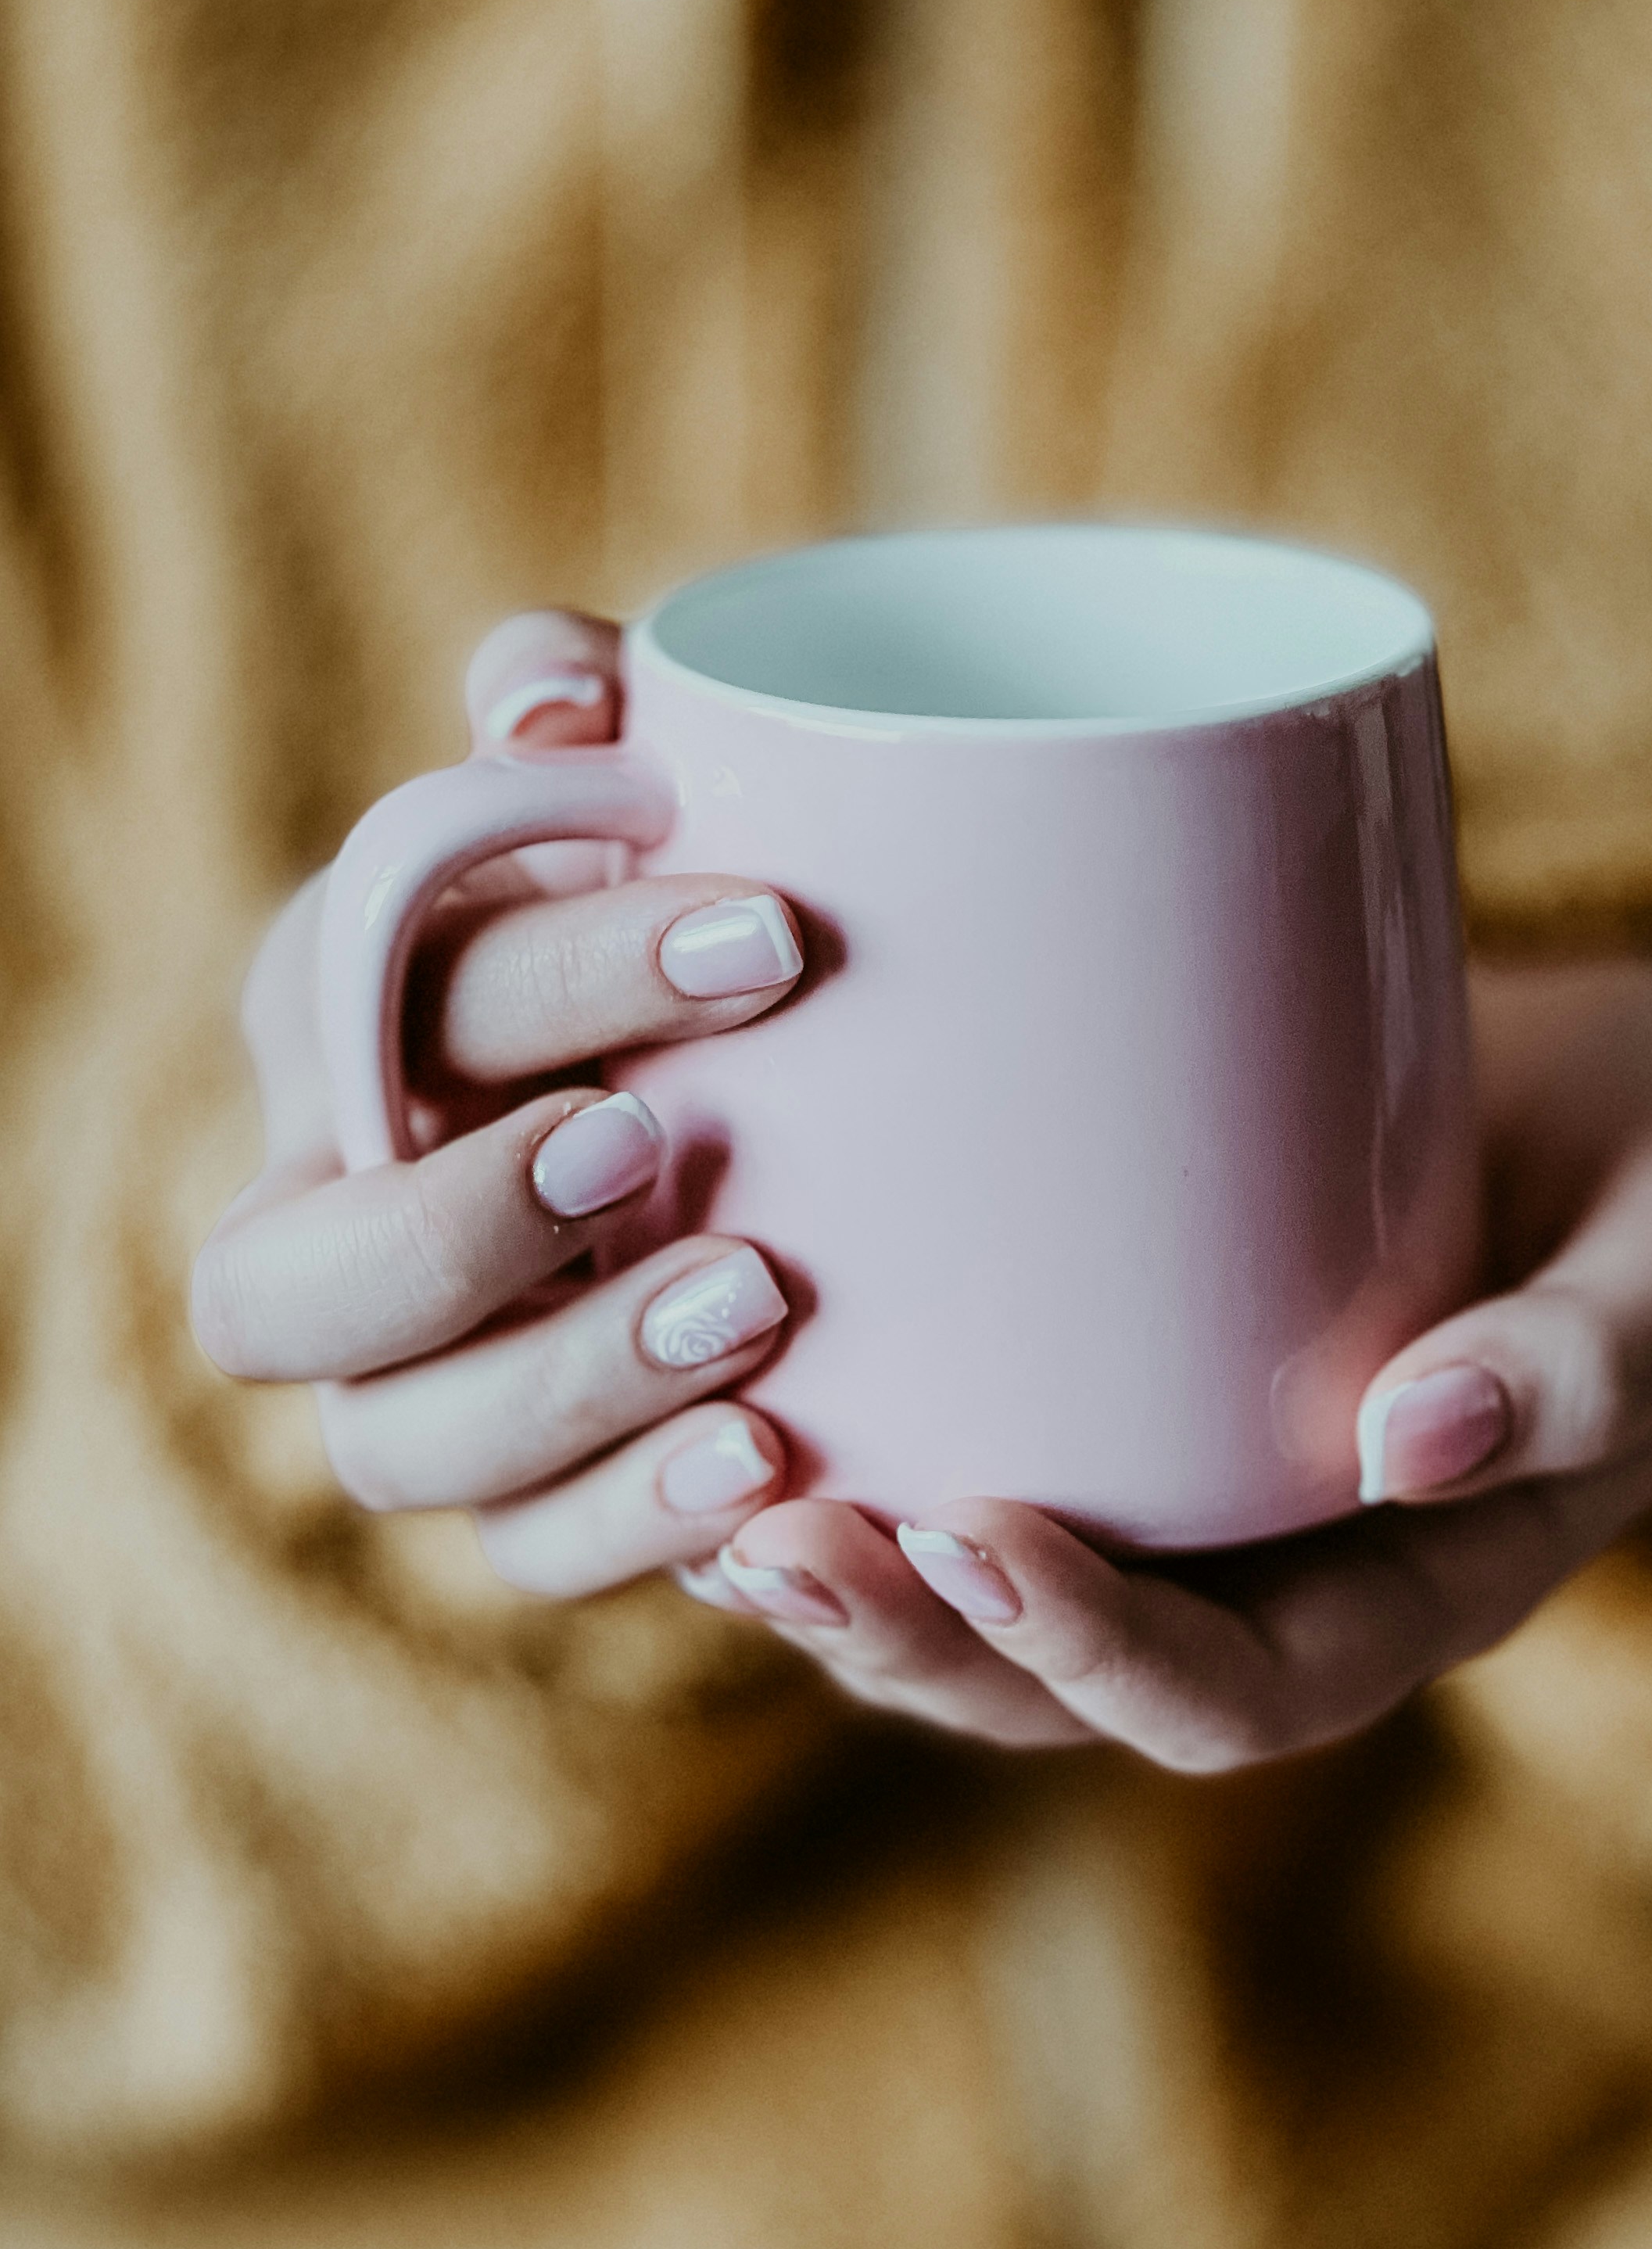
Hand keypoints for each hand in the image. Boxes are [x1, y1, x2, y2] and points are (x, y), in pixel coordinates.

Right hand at [192, 612, 812, 1593]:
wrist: (755, 1064)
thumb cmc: (668, 899)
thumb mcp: (619, 788)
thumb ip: (568, 704)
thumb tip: (561, 695)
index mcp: (331, 1026)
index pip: (386, 1005)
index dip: (561, 974)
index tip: (770, 931)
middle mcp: (325, 1224)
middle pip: (282, 1290)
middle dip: (459, 1227)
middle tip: (660, 1142)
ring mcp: (408, 1384)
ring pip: (398, 1447)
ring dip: (566, 1387)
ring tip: (756, 1310)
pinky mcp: (521, 1494)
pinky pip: (528, 1553)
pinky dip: (637, 1521)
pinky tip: (772, 1467)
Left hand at [701, 954, 1651, 1764]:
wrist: (1630, 1092)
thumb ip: (1597, 1351)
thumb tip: (1411, 1440)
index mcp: (1406, 1587)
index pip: (1231, 1696)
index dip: (1090, 1651)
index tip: (966, 1532)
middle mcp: (1268, 1571)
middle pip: (1054, 1682)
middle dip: (904, 1633)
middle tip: (762, 1530)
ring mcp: (1183, 1488)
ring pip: (974, 1592)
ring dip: (832, 1560)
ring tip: (694, 1480)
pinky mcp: (1115, 1377)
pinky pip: (961, 1446)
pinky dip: (836, 1431)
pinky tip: (710, 1359)